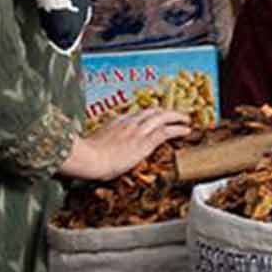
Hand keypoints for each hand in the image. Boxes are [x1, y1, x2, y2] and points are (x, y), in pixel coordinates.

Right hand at [63, 109, 193, 181]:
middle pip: (151, 111)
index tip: (153, 117)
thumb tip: (96, 151)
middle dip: (164, 112)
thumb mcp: (92, 146)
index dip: (147, 116)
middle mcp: (128, 122)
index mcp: (115, 122)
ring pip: (162, 117)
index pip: (136, 115)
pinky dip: (178, 129)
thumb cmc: (85, 157)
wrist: (88, 159)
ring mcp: (138, 131)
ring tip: (186, 119)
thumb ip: (99, 145)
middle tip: (173, 114)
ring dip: (176, 117)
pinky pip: (167, 131)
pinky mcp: (145, 142)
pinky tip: (186, 130)